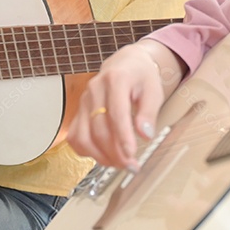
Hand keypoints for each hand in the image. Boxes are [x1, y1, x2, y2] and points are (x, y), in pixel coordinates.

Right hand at [67, 41, 176, 169]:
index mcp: (116, 79)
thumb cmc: (141, 76)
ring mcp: (83, 100)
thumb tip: (145, 135)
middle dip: (115, 152)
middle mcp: (95, 89)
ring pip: (83, 136)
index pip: (116, 112)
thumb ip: (149, 112)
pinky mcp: (78, 111)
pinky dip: (87, 151)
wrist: (125, 64)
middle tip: (131, 166)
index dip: (123, 137)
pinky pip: (75, 137)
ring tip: (118, 163)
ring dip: (100, 156)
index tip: (131, 155)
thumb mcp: (154, 90)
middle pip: (99, 129)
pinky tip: (103, 155)